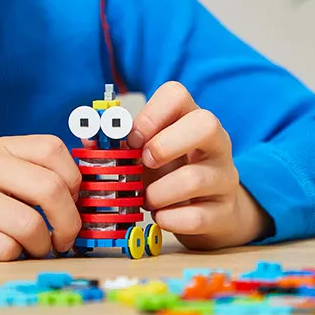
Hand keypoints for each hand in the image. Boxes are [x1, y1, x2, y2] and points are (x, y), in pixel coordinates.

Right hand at [0, 135, 82, 259]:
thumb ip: (27, 171)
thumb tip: (79, 196)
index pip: (53, 150)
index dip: (74, 180)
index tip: (71, 201)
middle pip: (52, 190)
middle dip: (70, 223)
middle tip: (64, 238)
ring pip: (31, 225)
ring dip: (43, 247)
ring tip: (34, 249)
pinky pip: (4, 250)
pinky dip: (14, 257)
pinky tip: (6, 253)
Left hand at [127, 81, 272, 249]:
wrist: (207, 212)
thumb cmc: (170, 174)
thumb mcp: (146, 153)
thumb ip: (119, 144)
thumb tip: (88, 136)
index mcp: (190, 119)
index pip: (177, 94)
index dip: (149, 115)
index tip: (132, 139)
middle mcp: (215, 142)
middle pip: (206, 124)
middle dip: (164, 146)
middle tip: (144, 164)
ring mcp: (225, 176)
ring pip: (196, 178)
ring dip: (158, 193)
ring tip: (147, 199)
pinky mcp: (225, 211)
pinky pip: (198, 216)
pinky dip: (170, 220)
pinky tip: (161, 217)